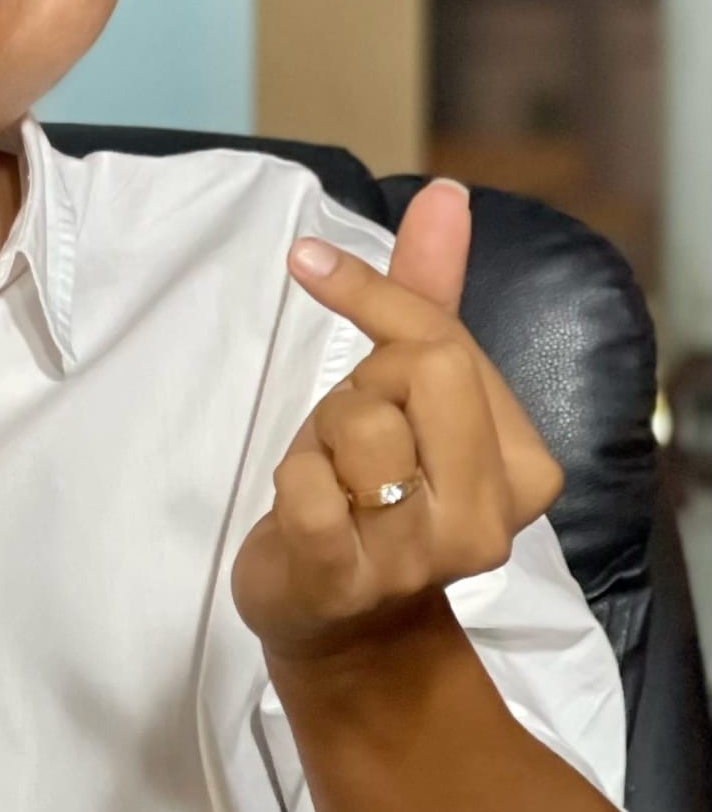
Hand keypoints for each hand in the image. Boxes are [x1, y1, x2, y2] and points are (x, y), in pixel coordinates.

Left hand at [233, 181, 561, 663]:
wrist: (329, 615)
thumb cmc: (364, 492)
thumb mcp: (399, 392)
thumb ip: (427, 296)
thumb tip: (447, 196)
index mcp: (524, 466)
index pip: (446, 341)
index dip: (369, 294)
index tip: (309, 263)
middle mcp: (490, 517)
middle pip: (416, 370)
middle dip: (358, 384)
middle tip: (349, 436)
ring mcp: (422, 558)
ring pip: (358, 424)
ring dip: (320, 439)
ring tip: (332, 483)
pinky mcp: (346, 582)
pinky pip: (304, 484)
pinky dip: (287, 481)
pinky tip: (303, 515)